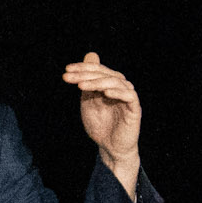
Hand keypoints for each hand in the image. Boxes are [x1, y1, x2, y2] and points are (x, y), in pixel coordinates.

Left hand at [62, 52, 141, 198]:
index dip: (83, 68)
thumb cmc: (100, 124)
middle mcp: (120, 87)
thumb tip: (89, 56)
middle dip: (86, 74)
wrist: (110, 147)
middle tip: (70, 76)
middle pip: (106, 74)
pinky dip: (118, 92)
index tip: (66, 69)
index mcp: (109, 84)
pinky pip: (130, 96)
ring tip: (81, 86)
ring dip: (98, 82)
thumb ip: (87, 82)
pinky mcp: (135, 109)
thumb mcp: (89, 101)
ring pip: (117, 82)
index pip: (98, 70)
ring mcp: (128, 97)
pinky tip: (105, 92)